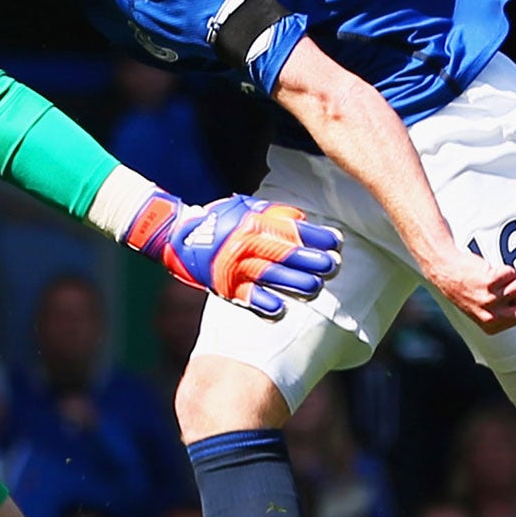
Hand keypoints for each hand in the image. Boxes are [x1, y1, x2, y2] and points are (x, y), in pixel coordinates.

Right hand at [124, 192, 341, 317]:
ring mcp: (234, 265)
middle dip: (312, 260)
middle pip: (286, 253)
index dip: (317, 236)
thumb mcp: (246, 208)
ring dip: (295, 282)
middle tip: (332, 265)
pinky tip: (280, 308)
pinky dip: (263, 302)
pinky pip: (247, 296)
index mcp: (254, 221)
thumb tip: (304, 221)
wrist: (178, 235)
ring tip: (315, 286)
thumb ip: (274, 214)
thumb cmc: (220, 220)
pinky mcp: (224, 284)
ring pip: (271, 275)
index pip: (292, 229)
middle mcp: (245, 243)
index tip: (336, 242)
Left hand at [428, 249, 515, 334]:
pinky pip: (511, 273)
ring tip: (492, 280)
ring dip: (509, 279)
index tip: (515, 297)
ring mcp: (490, 299)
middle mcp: (491, 316)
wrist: (446, 270)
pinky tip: (489, 272)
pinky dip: (503, 269)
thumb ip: (505, 311)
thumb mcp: (481, 309)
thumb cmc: (464, 288)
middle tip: (504, 286)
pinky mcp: (490, 282)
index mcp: (491, 325)